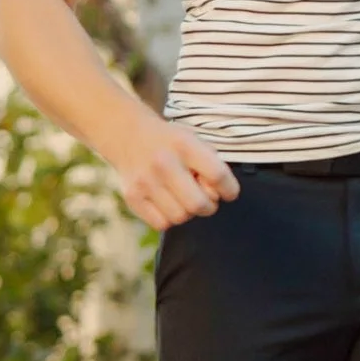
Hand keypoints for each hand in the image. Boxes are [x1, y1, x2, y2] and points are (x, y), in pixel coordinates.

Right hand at [104, 114, 238, 230]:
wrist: (129, 136)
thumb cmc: (169, 142)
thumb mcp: (193, 140)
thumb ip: (210, 164)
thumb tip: (217, 194)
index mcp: (184, 145)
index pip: (217, 175)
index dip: (230, 189)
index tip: (229, 193)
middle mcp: (163, 164)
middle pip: (198, 204)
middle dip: (209, 206)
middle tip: (205, 200)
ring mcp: (145, 183)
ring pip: (180, 217)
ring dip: (188, 212)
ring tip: (183, 199)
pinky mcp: (132, 198)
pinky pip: (161, 224)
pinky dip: (169, 218)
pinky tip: (167, 204)